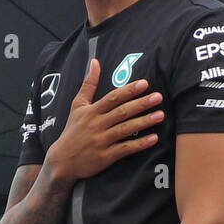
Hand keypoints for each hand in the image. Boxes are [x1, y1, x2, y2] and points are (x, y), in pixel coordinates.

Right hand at [46, 59, 163, 184]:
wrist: (62, 161)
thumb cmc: (72, 131)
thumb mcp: (77, 106)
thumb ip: (88, 85)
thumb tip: (95, 62)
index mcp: (91, 111)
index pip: (113, 98)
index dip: (129, 90)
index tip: (144, 84)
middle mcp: (97, 124)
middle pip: (122, 112)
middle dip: (141, 104)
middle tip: (158, 97)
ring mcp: (102, 141)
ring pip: (125, 129)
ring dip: (144, 122)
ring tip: (161, 115)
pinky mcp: (105, 156)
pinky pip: (125, 149)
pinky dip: (140, 144)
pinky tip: (154, 138)